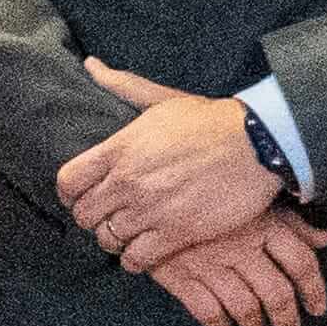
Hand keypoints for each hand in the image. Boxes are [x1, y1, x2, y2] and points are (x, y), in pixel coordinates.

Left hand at [58, 58, 281, 265]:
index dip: (70, 193)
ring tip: (127, 234)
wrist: (259, 142)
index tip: (82, 196)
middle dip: (92, 218)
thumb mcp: (161, 99)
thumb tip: (91, 66)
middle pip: (84, 215)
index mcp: (118, 149)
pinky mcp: (177, 232)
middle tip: (108, 217)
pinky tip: (144, 251)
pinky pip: (137, 259)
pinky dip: (135, 259)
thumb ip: (122, 86)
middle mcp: (127, 181)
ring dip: (114, 239)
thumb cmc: (210, 120)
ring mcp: (150, 209)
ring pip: (108, 239)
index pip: (67, 181)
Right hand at [144, 204, 326, 325]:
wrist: (148, 196)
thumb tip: (325, 240)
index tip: (317, 307)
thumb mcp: (255, 201)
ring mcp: (208, 263)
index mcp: (262, 223)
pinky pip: (207, 312)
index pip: (301, 262)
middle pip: (276, 294)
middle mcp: (239, 246)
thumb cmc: (208, 196)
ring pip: (245, 308)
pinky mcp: (179, 276)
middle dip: (286, 319)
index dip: (315, 290)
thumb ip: (293, 223)